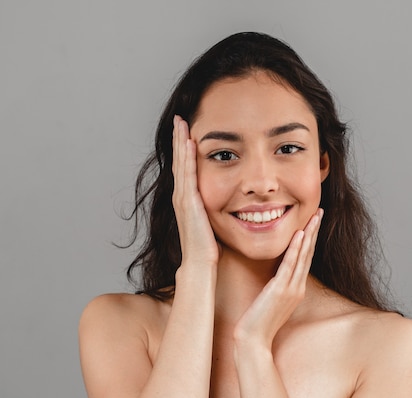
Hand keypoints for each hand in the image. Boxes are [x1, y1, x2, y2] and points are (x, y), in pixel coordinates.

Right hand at [172, 115, 219, 268]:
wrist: (200, 265)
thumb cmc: (209, 248)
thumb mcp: (214, 222)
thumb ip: (218, 209)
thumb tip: (232, 201)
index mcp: (189, 200)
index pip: (186, 168)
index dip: (184, 149)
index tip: (186, 130)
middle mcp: (182, 196)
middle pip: (179, 161)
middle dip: (179, 139)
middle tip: (179, 118)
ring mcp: (183, 199)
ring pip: (181, 164)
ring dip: (180, 142)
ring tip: (181, 122)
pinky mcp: (189, 203)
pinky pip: (187, 175)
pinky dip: (186, 158)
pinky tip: (189, 142)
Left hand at [232, 209, 323, 349]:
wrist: (253, 340)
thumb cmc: (258, 322)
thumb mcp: (272, 300)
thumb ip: (277, 285)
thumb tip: (276, 273)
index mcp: (296, 288)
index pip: (305, 258)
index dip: (310, 238)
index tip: (313, 221)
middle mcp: (297, 287)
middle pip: (309, 253)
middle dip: (314, 231)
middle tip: (320, 211)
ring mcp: (291, 289)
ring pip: (303, 256)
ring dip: (309, 234)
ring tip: (314, 217)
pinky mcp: (280, 290)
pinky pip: (289, 265)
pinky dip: (295, 249)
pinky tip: (299, 235)